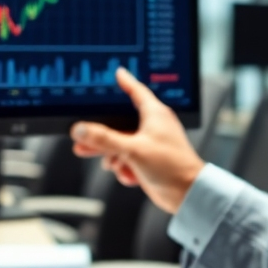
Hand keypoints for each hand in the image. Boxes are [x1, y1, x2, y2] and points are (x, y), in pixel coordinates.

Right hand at [71, 67, 204, 213]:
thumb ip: (104, 139)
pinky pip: (128, 159)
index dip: (126, 82)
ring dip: (113, 155)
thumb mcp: (132, 149)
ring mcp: (150, 144)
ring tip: (109, 163)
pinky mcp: (148, 161)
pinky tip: (129, 175)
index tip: (118, 73)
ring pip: (121, 144)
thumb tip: (81, 129)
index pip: (137, 91)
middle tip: (82, 137)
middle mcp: (153, 126)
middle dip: (102, 134)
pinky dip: (125, 167)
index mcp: (155, 114)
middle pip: (120, 123)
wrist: (187, 194)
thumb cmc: (170, 166)